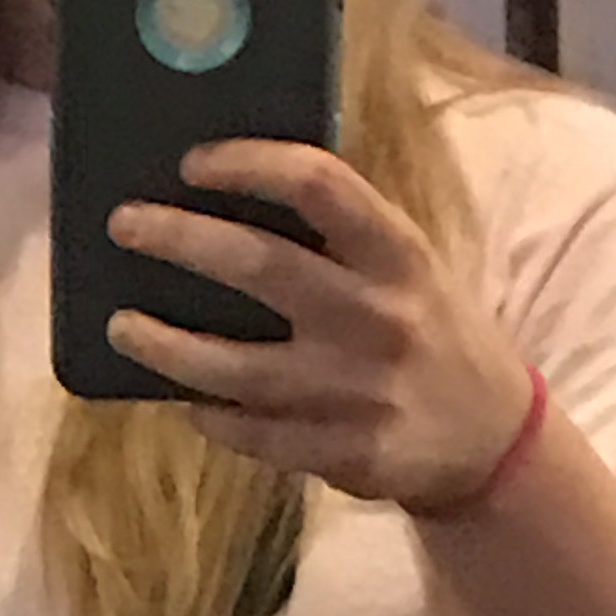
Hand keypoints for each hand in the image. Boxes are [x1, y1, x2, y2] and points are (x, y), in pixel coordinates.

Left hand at [106, 142, 535, 512]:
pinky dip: (209, 415)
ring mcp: (359, 391)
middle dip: (180, 239)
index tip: (192, 162)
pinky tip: (179, 399)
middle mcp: (378, 316)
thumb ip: (341, 237)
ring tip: (121, 326)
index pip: (319, 184)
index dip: (248, 164)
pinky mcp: (346, 453)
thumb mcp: (409, 268)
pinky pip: (255, 434)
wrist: (494, 440)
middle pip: (261, 267)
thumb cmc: (431, 332)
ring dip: (167, 345)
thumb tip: (228, 198)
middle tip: (124, 225)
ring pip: (238, 368)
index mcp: (398, 253)